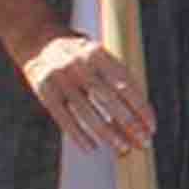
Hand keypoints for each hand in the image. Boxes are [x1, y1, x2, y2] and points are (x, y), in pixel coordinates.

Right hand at [19, 28, 150, 154]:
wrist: (36, 40)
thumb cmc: (79, 54)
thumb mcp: (99, 54)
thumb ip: (117, 76)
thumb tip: (141, 110)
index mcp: (98, 54)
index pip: (126, 84)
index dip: (141, 107)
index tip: (152, 126)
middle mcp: (79, 65)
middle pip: (109, 99)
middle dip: (129, 123)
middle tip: (143, 142)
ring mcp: (60, 79)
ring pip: (87, 112)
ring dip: (108, 133)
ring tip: (122, 148)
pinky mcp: (44, 92)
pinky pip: (64, 118)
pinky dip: (78, 135)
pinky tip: (92, 148)